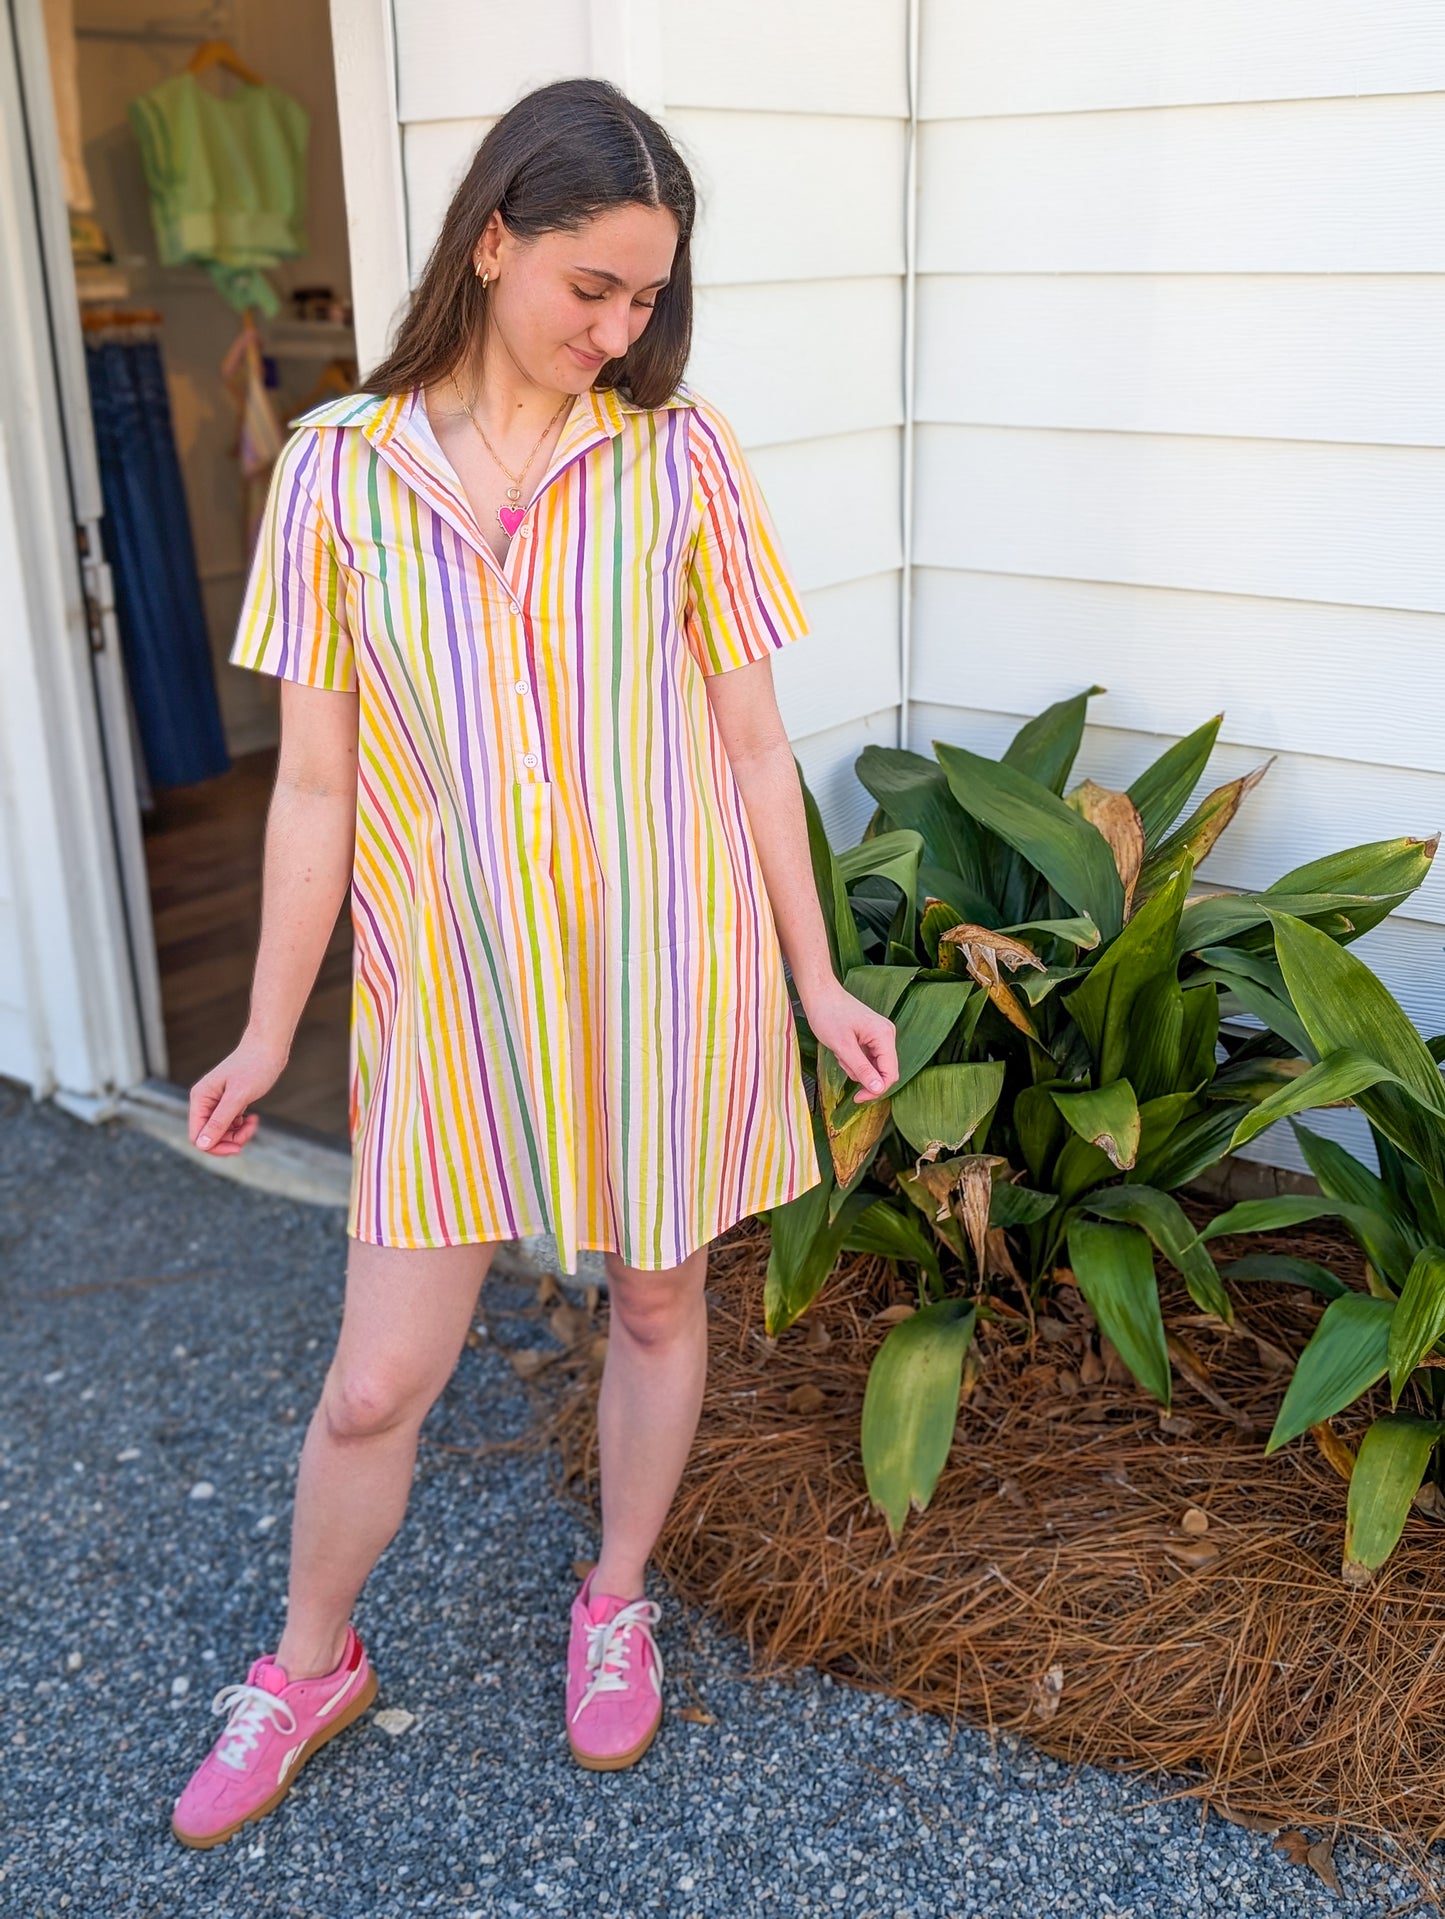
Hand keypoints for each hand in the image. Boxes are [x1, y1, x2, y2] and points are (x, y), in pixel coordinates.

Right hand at [189, 1031, 288, 1154]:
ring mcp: (216, 1102)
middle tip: (250, 1129)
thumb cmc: (255, 1066)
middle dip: (230, 1140)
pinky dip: (241, 1126)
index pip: (198, 1136)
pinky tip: (253, 1117)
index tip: (238, 1147)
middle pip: (209, 1137)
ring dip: (238, 1134)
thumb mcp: (238, 1096)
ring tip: (253, 1122)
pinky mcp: (229, 1102)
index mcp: (200, 1098)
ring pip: (221, 1132)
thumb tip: (202, 1144)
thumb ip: (219, 1121)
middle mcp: (204, 1101)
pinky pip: (230, 1124)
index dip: (216, 1146)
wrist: (269, 1047)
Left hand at [803, 981, 898, 1102]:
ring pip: (874, 1066)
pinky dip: (854, 1059)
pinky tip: (842, 1049)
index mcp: (884, 1036)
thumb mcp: (842, 1046)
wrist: (820, 993)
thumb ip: (861, 1068)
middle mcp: (887, 1035)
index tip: (857, 1098)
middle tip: (843, 1064)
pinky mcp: (871, 1036)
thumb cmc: (828, 1014)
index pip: (890, 1074)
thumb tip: (877, 1089)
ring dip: (855, 1066)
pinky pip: (868, 1057)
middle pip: (884, 1071)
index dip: (876, 1090)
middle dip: (862, 1075)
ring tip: (840, 1052)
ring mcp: (880, 1035)